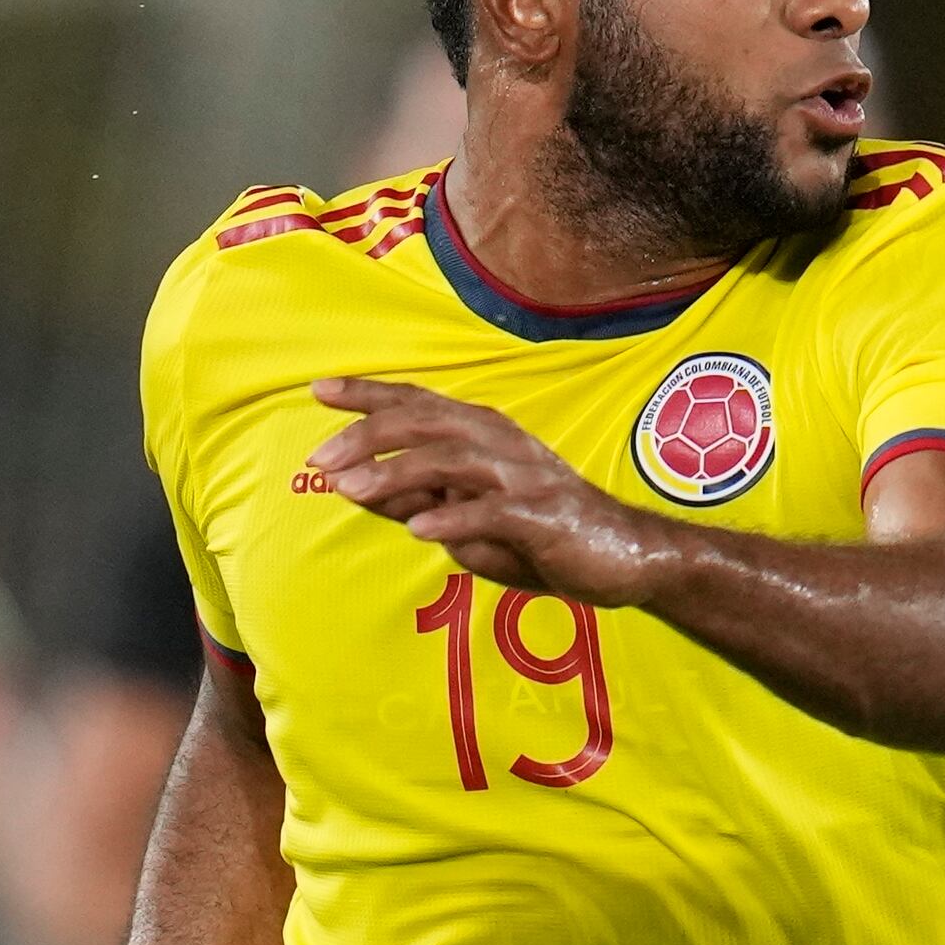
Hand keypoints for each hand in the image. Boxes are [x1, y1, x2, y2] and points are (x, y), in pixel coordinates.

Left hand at [308, 377, 680, 602]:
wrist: (625, 555)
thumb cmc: (542, 534)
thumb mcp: (468, 518)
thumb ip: (417, 500)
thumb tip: (356, 489)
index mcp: (483, 435)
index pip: (418, 403)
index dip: (369, 393)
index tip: (320, 389)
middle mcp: (500, 444)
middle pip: (426, 422)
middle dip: (368, 434)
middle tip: (321, 457)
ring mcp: (523, 477)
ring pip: (451, 460)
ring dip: (397, 473)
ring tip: (353, 490)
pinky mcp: (543, 516)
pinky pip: (491, 511)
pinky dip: (453, 518)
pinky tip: (420, 530)